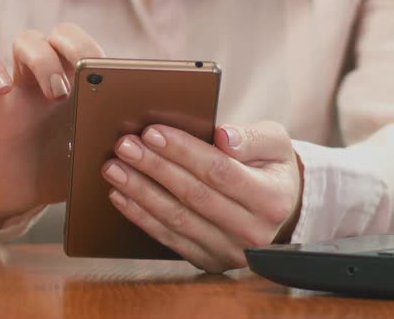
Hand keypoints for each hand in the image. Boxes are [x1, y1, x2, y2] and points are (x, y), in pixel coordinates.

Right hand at [0, 24, 103, 238]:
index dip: (99, 51)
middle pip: (60, 34)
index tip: (111, 74)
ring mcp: (20, 86)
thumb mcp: (94, 155)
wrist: (24, 193)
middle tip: (84, 71)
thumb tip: (143, 136)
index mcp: (79, 87)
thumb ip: (113, 140)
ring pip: (26, 41)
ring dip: (43, 60)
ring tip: (57, 93)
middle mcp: (50, 78)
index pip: (88, 47)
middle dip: (75, 44)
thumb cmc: (64, 170)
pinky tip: (4, 90)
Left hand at [102, 122, 302, 272]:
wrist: (278, 208)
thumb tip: (224, 136)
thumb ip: (253, 137)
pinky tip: (122, 196)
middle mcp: (253, 232)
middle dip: (154, 168)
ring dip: (140, 192)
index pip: (220, 172)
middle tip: (125, 147)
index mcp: (272, 199)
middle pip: (193, 195)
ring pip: (176, 219)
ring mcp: (229, 252)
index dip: (184, 152)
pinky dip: (141, 216)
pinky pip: (169, 238)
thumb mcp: (276, 143)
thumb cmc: (271, 169)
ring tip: (115, 168)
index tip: (153, 132)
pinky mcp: (208, 261)